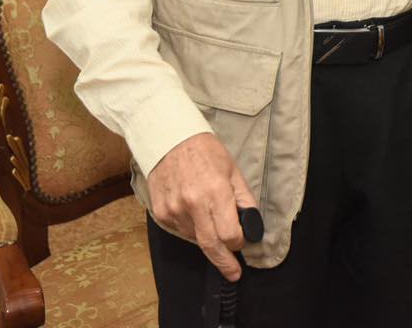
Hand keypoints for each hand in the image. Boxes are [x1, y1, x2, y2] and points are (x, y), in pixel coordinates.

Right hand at [148, 132, 256, 280]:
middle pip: (210, 245)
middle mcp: (193, 203)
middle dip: (224, 263)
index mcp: (215, 191)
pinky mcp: (161, 212)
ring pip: (195, 239)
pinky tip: (194, 212)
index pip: (229, 234)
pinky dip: (191, 228)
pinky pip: (181, 230)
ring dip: (207, 237)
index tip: (242, 242)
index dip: (239, 242)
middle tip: (233, 273)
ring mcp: (174, 209)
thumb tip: (250, 224)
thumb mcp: (232, 170)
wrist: (169, 139)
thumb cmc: (205, 152)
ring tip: (209, 216)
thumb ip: (243, 199)